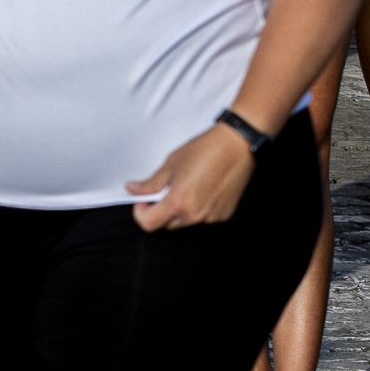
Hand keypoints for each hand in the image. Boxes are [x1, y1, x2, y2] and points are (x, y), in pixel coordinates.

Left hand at [127, 122, 255, 229]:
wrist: (237, 146)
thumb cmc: (204, 150)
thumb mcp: (171, 164)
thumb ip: (151, 183)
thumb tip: (133, 189)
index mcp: (178, 202)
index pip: (149, 224)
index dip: (141, 213)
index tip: (143, 200)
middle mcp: (194, 215)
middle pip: (167, 223)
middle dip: (161, 210)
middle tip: (165, 189)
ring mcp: (210, 218)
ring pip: (185, 221)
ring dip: (180, 209)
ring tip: (187, 186)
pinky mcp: (223, 215)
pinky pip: (203, 218)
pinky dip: (198, 208)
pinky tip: (203, 189)